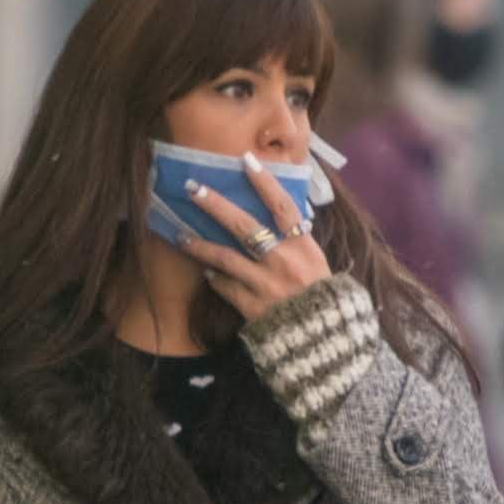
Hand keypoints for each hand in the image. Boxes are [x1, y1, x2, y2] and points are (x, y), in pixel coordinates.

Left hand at [192, 156, 337, 321]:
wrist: (322, 342)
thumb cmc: (323, 300)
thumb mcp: (317, 264)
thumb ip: (298, 241)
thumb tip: (282, 216)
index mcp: (303, 246)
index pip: (282, 206)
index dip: (264, 182)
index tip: (244, 160)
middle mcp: (283, 261)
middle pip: (245, 226)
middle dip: (216, 205)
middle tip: (193, 188)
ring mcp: (265, 284)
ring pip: (226, 257)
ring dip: (201, 244)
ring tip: (181, 235)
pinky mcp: (252, 307)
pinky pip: (226, 287)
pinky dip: (216, 278)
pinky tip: (206, 272)